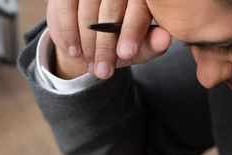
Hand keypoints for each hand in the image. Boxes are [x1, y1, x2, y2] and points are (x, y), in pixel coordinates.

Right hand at [46, 0, 171, 79]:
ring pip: (87, 9)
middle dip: (105, 45)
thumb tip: (165, 39)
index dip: (131, 30)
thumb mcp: (137, 48)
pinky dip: (68, 32)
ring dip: (87, 42)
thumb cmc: (119, 42)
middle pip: (111, 8)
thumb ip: (151, 45)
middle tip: (104, 71)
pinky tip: (73, 52)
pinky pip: (66, 7)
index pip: (137, 7)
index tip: (125, 53)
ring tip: (91, 67)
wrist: (86, 42)